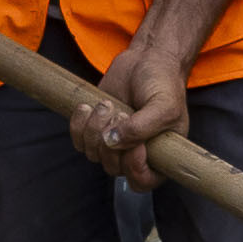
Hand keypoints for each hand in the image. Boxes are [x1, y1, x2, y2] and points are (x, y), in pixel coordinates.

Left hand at [78, 37, 191, 187]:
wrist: (146, 59)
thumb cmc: (163, 83)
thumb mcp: (164, 105)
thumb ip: (143, 128)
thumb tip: (112, 142)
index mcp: (160, 156)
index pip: (142, 182)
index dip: (134, 167)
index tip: (135, 144)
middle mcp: (136, 154)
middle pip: (113, 168)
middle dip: (111, 141)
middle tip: (122, 112)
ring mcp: (114, 144)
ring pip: (93, 154)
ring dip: (95, 128)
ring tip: (107, 104)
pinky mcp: (96, 131)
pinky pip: (78, 141)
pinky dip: (79, 124)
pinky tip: (88, 106)